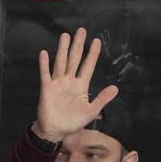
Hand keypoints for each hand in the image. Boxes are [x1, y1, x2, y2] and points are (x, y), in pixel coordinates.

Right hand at [33, 27, 118, 143]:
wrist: (55, 131)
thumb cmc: (73, 122)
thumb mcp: (91, 111)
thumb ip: (102, 99)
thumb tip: (115, 88)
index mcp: (81, 86)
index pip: (88, 66)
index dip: (92, 54)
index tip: (96, 41)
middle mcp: (70, 81)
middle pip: (75, 59)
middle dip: (78, 45)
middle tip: (81, 30)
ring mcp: (57, 84)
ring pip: (61, 63)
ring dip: (63, 49)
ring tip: (65, 36)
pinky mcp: (47, 89)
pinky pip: (45, 74)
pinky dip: (44, 64)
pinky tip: (44, 53)